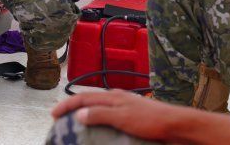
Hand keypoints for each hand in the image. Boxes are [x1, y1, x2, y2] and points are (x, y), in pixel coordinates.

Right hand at [51, 91, 178, 141]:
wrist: (176, 126)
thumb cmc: (151, 120)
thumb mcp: (123, 117)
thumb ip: (101, 113)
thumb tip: (79, 113)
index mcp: (113, 96)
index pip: (84, 97)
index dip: (67, 105)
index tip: (53, 115)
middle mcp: (118, 99)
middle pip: (91, 100)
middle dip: (75, 107)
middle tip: (62, 119)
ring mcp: (126, 108)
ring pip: (101, 108)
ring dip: (87, 114)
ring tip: (78, 126)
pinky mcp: (133, 118)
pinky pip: (111, 118)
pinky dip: (100, 123)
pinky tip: (102, 133)